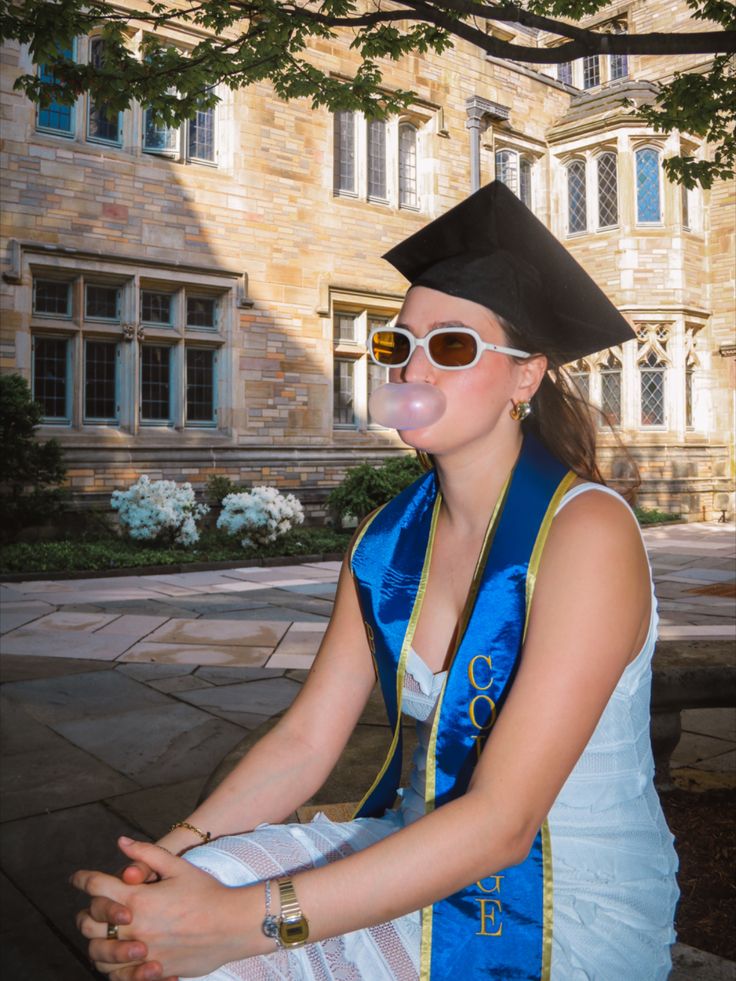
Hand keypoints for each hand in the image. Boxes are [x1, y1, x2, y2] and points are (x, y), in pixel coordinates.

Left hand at [72, 836, 248, 980]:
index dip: (82, 878)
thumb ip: (147, 853)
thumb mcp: (178, 866)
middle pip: (89, 923)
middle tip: (90, 908)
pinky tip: (119, 958)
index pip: (96, 886)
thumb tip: (121, 842)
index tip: (77, 877)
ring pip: (98, 954)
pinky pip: (118, 976)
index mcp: (137, 898)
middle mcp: (134, 927)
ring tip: (102, 936)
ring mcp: (141, 952)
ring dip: (95, 943)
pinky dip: (112, 968)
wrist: (232, 925)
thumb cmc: (206, 893)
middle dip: (85, 913)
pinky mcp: (151, 971)